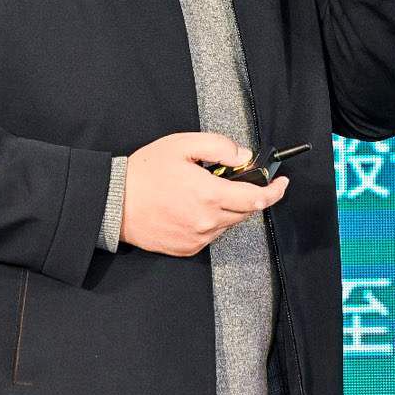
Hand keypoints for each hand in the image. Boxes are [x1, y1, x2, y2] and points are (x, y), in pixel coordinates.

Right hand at [121, 132, 287, 256]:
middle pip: (246, 212)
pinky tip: (190, 208)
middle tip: (232, 180)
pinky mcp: (187, 248)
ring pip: (228, 223)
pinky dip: (210, 221)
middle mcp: (207, 221)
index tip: (281, 183)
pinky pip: (210, 234)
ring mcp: (198, 238)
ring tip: (202, 192)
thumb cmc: (145, 172)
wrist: (114, 202)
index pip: (257, 198)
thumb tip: (244, 156)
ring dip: (226, 208)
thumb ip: (218, 146)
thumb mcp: (182, 145)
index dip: (275, 190)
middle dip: (248, 195)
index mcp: (209, 194)